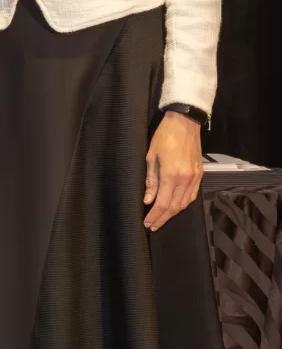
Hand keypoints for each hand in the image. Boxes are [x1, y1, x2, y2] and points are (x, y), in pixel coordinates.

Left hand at [143, 111, 203, 231]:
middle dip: (163, 218)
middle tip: (153, 225)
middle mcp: (186, 180)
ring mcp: (195, 178)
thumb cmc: (164, 137)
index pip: (163, 203)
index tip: (147, 223)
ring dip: (173, 213)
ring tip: (162, 219)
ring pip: (185, 203)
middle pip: (175, 207)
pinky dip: (183, 204)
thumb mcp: (151, 157)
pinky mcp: (200, 175)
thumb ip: (151, 180)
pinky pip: (192, 195)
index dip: (155, 215)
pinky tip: (176, 207)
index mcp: (172, 175)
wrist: (185, 123)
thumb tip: (148, 200)